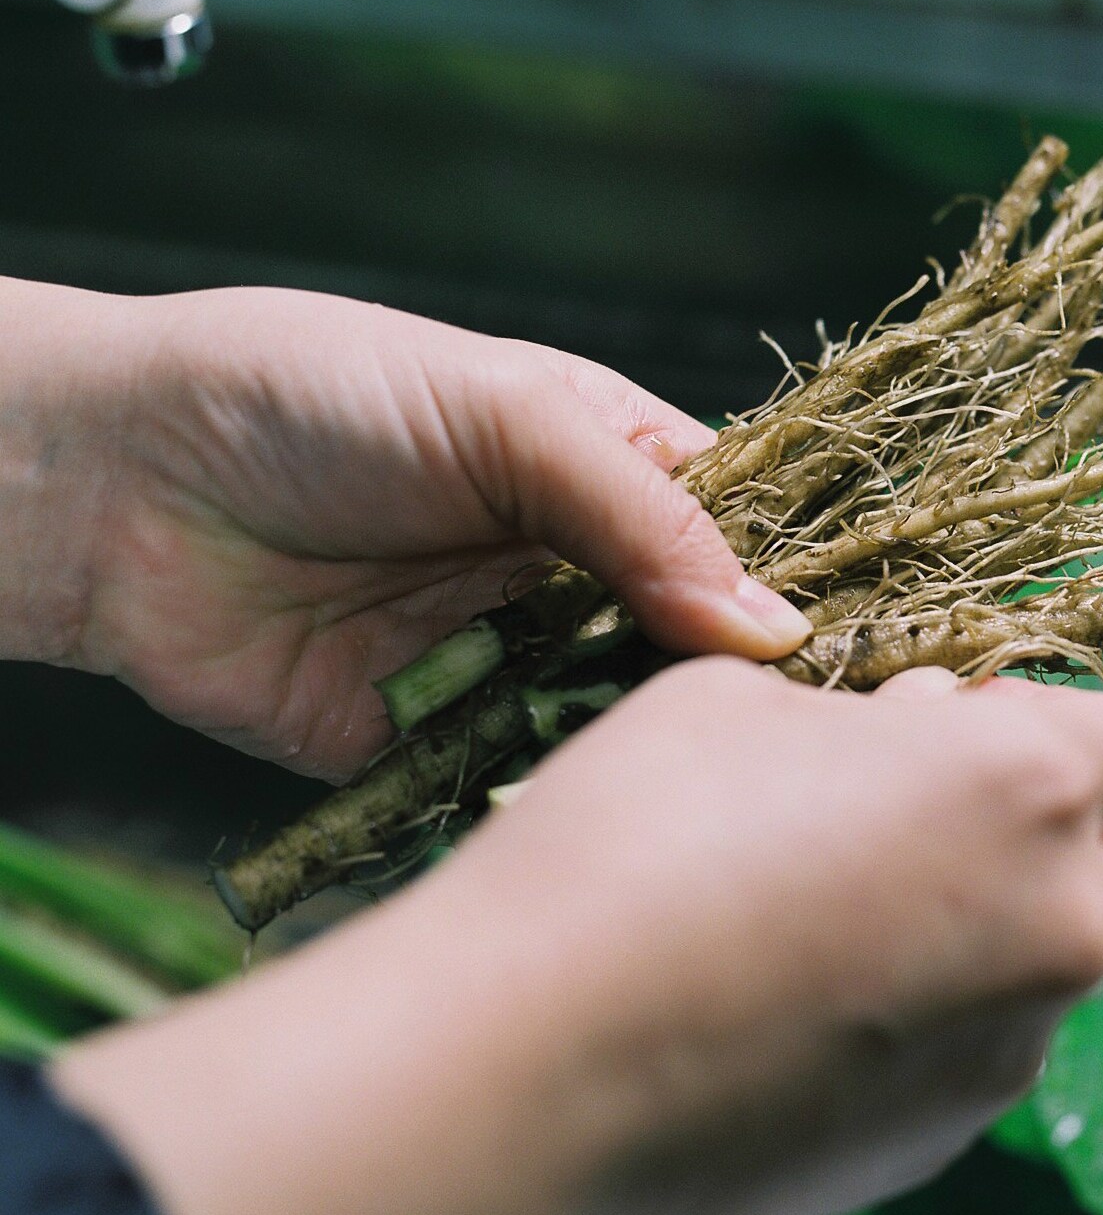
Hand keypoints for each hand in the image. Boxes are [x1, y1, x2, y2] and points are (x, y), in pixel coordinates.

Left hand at [0, 279, 809, 777]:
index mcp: (606, 467)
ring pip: (618, 724)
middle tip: (807, 739)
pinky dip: (555, 802)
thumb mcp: (508, 415)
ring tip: (721, 785)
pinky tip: (604, 817)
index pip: (740, 530)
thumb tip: (773, 626)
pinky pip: (518, 787)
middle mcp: (570, 570)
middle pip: (692, 643)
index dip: (799, 581)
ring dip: (653, 750)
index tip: (872, 642)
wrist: (118, 482)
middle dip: (738, 687)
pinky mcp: (432, 746)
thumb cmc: (315, 397)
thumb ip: (643, 518)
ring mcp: (505, 660)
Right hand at [51, 660, 1102, 1214]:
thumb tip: (919, 735)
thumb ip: (871, 715)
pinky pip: (980, 1043)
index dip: (1036, 717)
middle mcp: (1059, 922)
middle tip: (910, 804)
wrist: (526, 1068)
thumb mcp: (743, 702)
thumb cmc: (631, 839)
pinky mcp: (946, 1136)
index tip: (946, 718)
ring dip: (990, 914)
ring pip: (1050, 958)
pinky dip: (934, 1006)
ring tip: (841, 903)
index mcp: (1027, 785)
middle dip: (1043, 822)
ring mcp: (1011, 1047)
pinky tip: (808, 995)